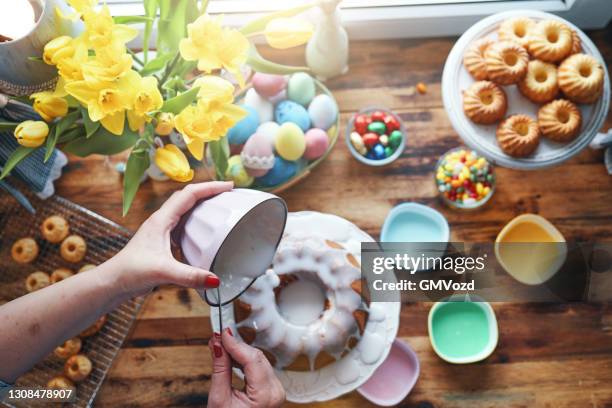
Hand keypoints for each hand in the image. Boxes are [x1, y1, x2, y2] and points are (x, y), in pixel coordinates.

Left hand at [109, 181, 233, 298]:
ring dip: (202, 205)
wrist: (112, 282)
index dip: (210, 187)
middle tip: (229, 193)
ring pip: (184, 210)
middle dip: (209, 192)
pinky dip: (196, 222)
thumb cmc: (130, 272)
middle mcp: (161, 221)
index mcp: (161, 220)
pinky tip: (203, 232)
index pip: (189, 194)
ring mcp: (160, 230)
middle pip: (188, 197)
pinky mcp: (161, 242)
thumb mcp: (163, 272)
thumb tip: (216, 279)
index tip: (229, 186)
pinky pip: (182, 224)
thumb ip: (190, 276)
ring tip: (219, 207)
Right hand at [208, 329, 285, 407]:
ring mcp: (276, 389)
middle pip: (256, 357)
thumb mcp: (219, 398)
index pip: (252, 359)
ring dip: (240, 352)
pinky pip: (260, 367)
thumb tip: (218, 345)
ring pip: (258, 360)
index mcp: (266, 395)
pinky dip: (245, 360)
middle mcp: (276, 391)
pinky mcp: (273, 388)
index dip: (235, 343)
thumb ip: (220, 369)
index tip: (222, 332)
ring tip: (221, 346)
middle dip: (236, 346)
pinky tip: (233, 356)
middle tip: (218, 338)